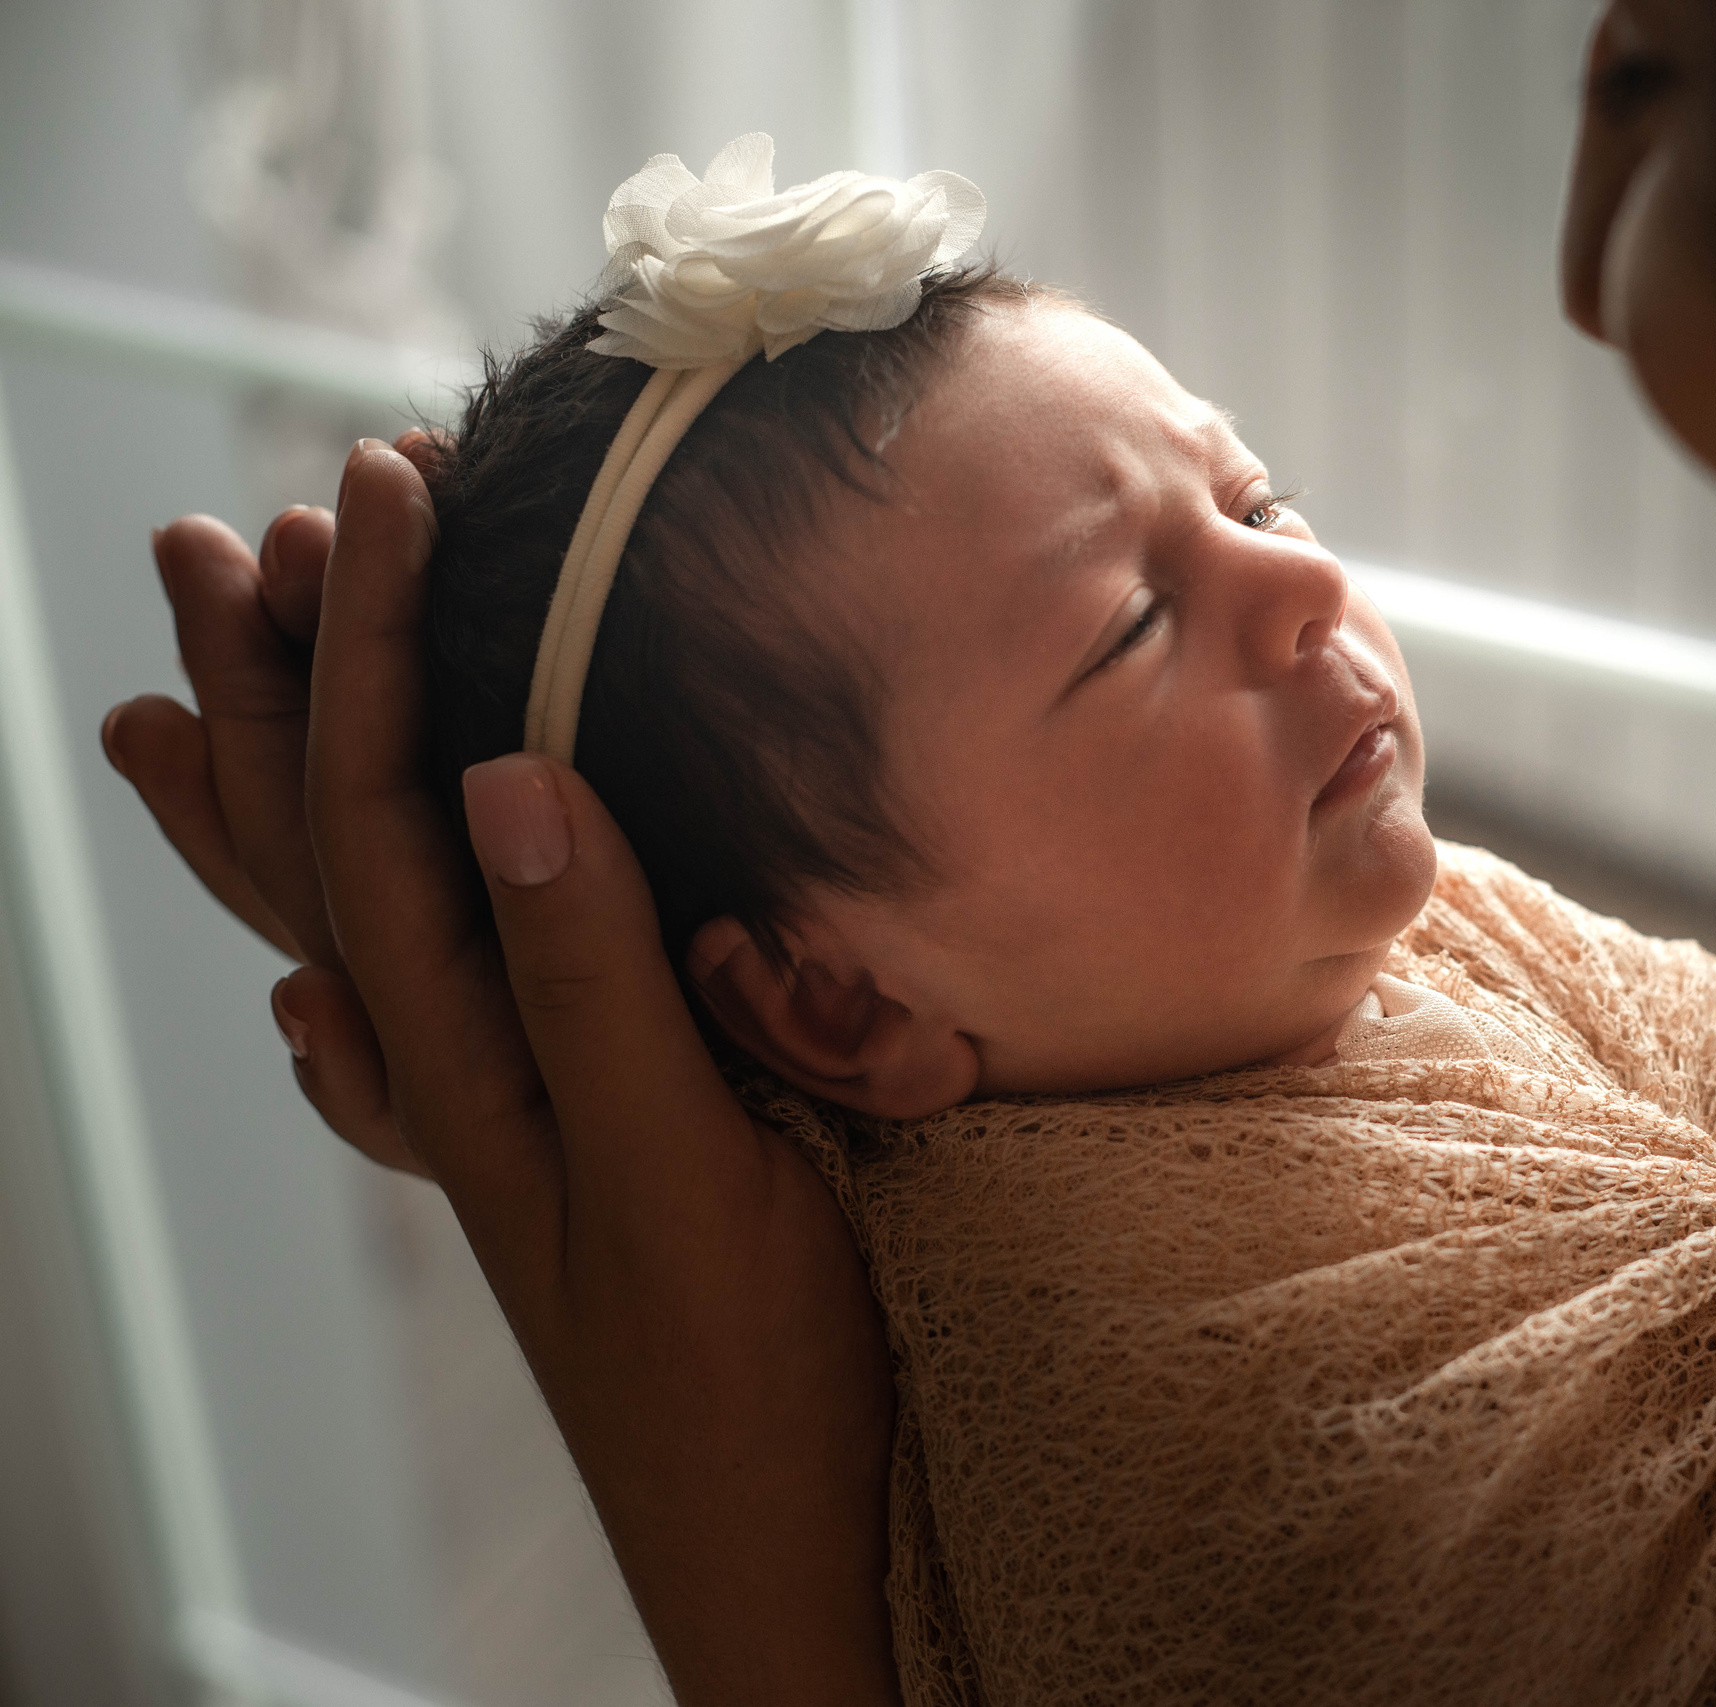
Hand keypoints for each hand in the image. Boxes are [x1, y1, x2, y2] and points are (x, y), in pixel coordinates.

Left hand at [113, 444, 900, 1705]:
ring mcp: (502, 1133)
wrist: (796, 1563)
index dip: (368, 646)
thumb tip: (505, 774)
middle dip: (272, 694)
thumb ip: (588, 982)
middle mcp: (460, 1083)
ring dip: (279, 814)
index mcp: (481, 1060)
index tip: (382, 486)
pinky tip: (311, 994)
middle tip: (223, 547)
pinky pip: (416, 1045)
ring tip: (188, 714)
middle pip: (322, 858)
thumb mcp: (679, 1171)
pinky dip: (348, 980)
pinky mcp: (561, 1176)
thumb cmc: (758, 1385)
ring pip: (354, 941)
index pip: (382, 813)